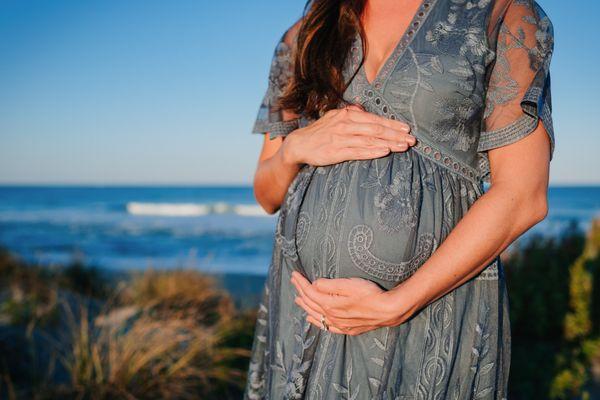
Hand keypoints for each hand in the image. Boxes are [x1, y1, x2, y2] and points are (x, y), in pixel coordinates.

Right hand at [281, 104, 415, 166]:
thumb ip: (351, 114)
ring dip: (388, 143)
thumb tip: (363, 110)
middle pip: (376, 129)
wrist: (299, 144)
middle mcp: (345, 124)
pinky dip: (372, 151)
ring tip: (403, 146)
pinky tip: (384, 152)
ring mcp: (341, 138)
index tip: (407, 129)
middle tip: (411, 140)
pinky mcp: (336, 152)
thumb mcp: (335, 118)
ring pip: (369, 139)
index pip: (374, 119)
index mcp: (347, 115)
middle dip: (395, 134)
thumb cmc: (320, 132)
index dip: (392, 124)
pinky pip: (358, 151)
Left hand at [290, 271, 411, 334]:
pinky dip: (316, 321)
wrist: (388, 310)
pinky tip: (312, 318)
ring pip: (316, 314)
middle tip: (293, 281)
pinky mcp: (347, 329)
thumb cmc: (370, 294)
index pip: (310, 292)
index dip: (301, 283)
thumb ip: (329, 285)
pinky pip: (326, 326)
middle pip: (311, 303)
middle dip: (300, 291)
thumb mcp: (349, 284)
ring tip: (297, 299)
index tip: (294, 274)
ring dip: (305, 305)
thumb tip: (314, 284)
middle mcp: (331, 316)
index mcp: (330, 304)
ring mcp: (339, 324)